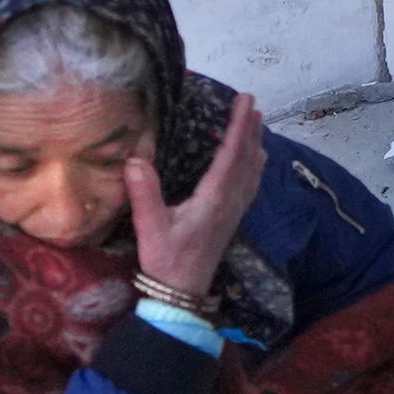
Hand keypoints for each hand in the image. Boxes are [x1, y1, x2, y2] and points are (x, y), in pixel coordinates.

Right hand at [125, 96, 265, 305]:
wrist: (182, 294)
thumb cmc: (166, 260)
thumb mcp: (150, 226)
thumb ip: (144, 193)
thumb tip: (135, 158)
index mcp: (216, 198)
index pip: (232, 154)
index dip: (240, 125)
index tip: (246, 100)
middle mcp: (231, 201)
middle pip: (247, 157)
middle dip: (250, 128)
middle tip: (251, 102)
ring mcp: (234, 211)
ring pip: (252, 170)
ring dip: (254, 143)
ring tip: (258, 122)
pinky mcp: (231, 219)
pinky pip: (250, 184)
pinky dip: (254, 165)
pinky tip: (255, 161)